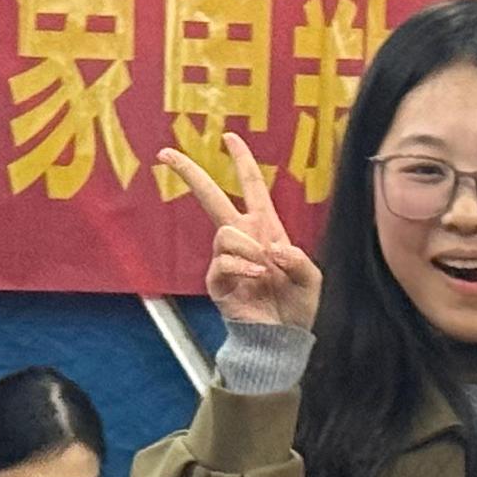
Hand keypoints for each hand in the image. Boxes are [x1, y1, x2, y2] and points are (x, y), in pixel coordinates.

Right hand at [167, 135, 319, 330]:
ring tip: (264, 268)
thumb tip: (270, 247)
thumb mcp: (311, 278)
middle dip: (190, 173)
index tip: (229, 137)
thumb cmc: (297, 306)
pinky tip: (256, 275)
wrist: (282, 339)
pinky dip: (242, 265)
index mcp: (266, 227)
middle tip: (165, 153)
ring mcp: (227, 258)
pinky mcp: (218, 280)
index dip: (241, 160)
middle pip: (210, 197)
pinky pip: (223, 260)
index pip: (251, 185)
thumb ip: (298, 259)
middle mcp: (243, 237)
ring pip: (224, 231)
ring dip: (246, 246)